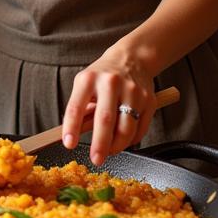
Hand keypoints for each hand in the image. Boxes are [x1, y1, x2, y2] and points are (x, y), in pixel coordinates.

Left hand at [61, 43, 155, 165]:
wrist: (132, 59)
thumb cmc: (103, 76)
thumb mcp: (84, 85)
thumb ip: (81, 109)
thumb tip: (72, 136)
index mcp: (88, 79)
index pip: (76, 107)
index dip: (71, 127)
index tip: (68, 144)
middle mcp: (110, 83)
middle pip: (105, 120)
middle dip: (100, 144)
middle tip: (96, 159)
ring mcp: (132, 91)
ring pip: (126, 128)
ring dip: (117, 145)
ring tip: (109, 150)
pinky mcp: (149, 100)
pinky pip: (140, 129)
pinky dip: (131, 140)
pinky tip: (124, 139)